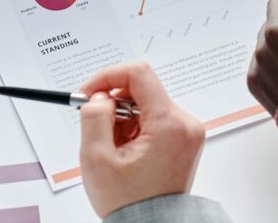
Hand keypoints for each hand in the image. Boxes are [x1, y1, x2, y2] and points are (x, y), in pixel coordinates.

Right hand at [79, 62, 205, 218]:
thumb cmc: (128, 203)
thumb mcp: (97, 158)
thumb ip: (94, 117)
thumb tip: (100, 96)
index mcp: (169, 125)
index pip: (139, 74)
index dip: (108, 77)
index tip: (90, 92)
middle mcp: (185, 124)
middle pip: (143, 90)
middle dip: (114, 105)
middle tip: (98, 129)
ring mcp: (187, 132)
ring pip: (147, 105)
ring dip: (124, 119)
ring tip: (115, 149)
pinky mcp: (183, 139)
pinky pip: (155, 119)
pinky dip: (136, 128)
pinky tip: (127, 151)